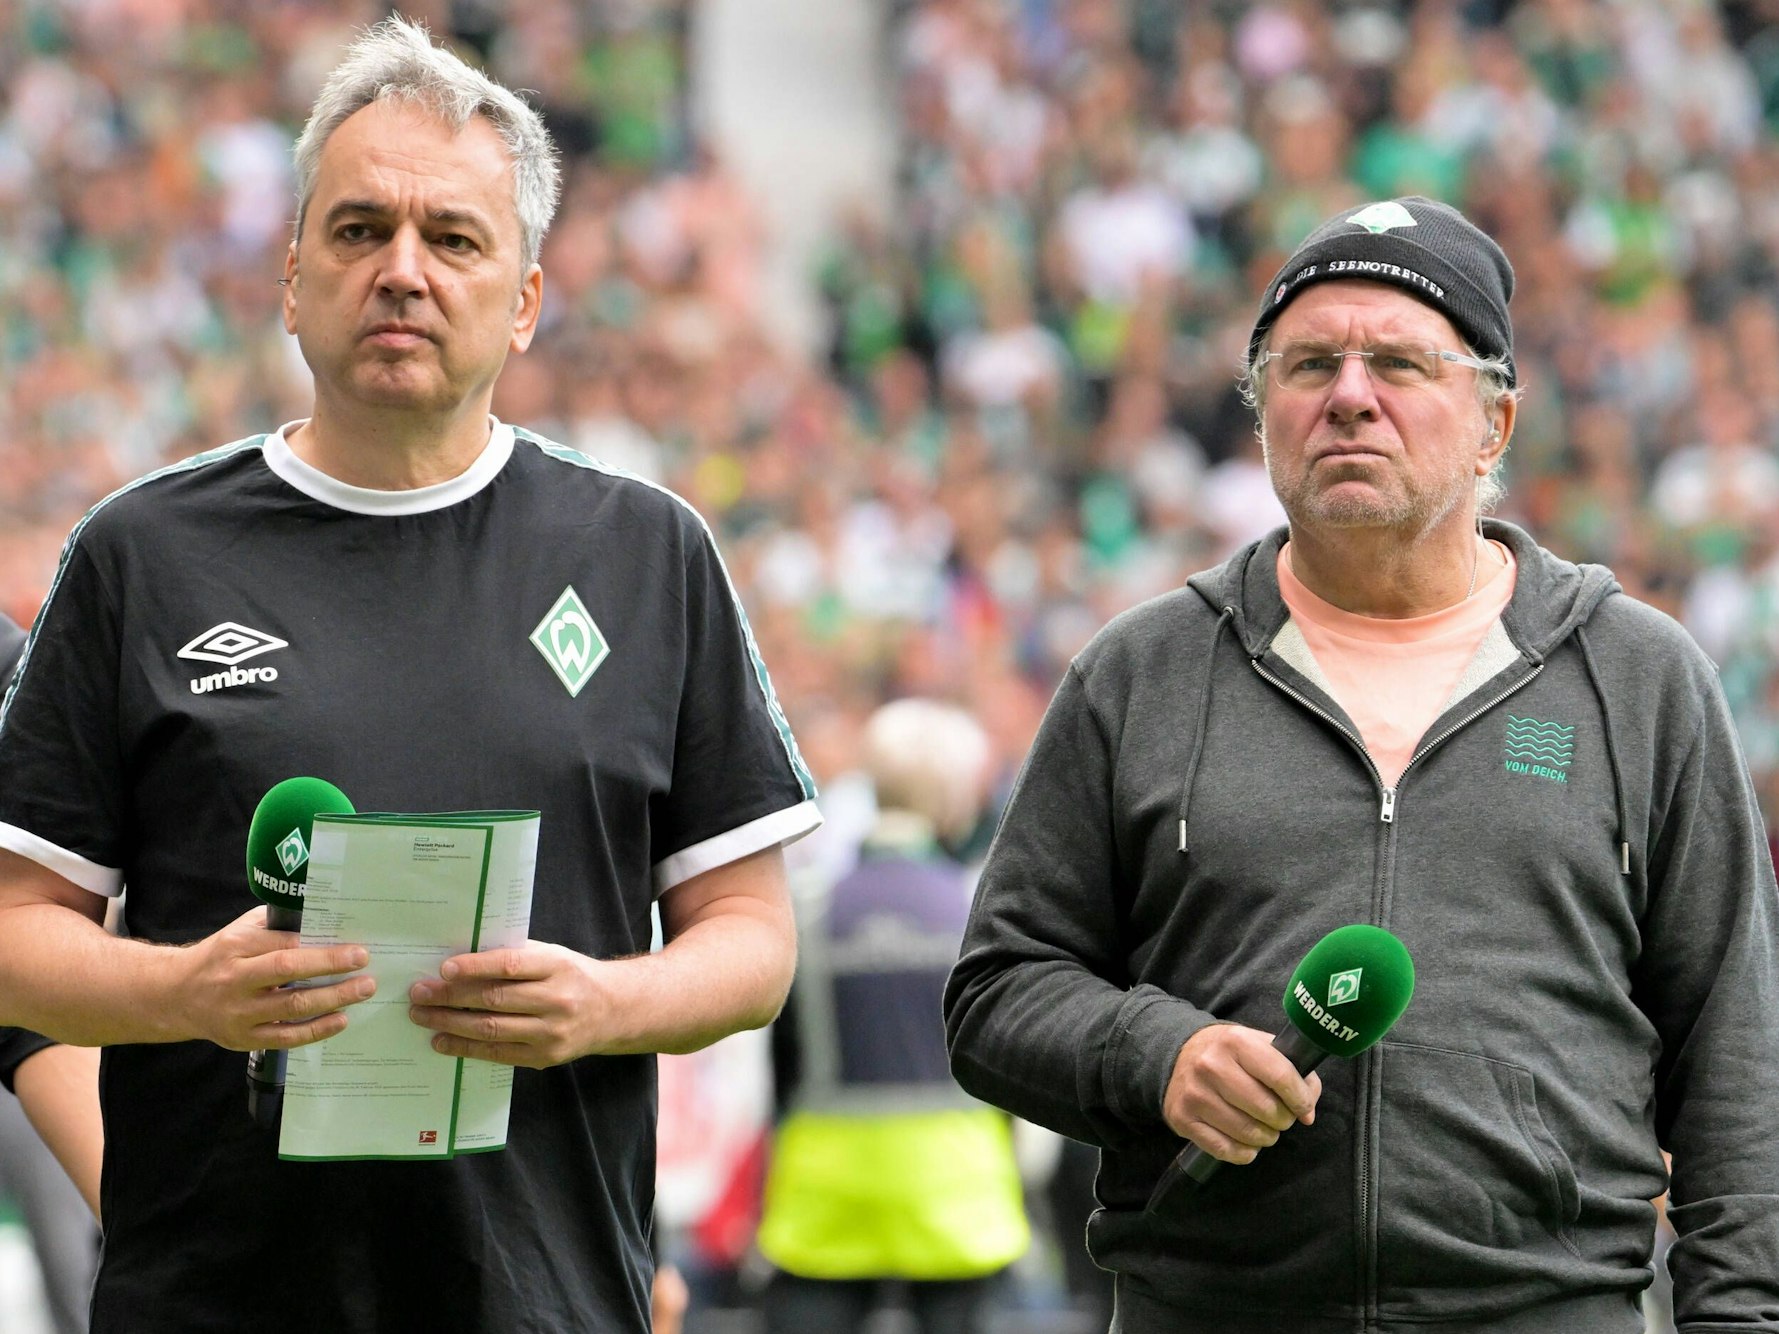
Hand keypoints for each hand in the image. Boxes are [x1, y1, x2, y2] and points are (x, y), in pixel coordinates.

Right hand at [174, 906, 374, 1050]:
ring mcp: (238, 1013)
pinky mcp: (243, 1039)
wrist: (175, 995)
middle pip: (288, 972)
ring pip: (291, 1007)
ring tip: (362, 991)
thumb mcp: (240, 931)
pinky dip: (316, 1030)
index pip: (284, 945)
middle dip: (331, 968)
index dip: (321, 948)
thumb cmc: (220, 956)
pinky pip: (285, 1037)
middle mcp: (235, 980)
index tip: (355, 948)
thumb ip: (276, 925)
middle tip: (365, 966)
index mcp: (236, 947)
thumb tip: (323, 919)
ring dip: (332, 999)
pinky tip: (340, 1020)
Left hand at [407, 942, 600, 1068]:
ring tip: (422, 1016)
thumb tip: (459, 962)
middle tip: (419, 993)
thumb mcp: (551, 956)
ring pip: (491, 1029)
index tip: (443, 969)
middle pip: (494, 999)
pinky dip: (465, 1048)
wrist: (612, 1010)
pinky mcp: (544, 1057)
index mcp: (558, 967)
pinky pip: (497, 1053)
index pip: (510, 966)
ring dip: (450, 1023)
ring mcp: (551, 1033)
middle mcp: (557, 1001)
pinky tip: (442, 1040)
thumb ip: (513, 957)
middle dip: (450, 997)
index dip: (475, 967)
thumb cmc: (571, 976)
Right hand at [1163, 1023, 1321, 1165]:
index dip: (1301, 1099)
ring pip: (1248, 1133)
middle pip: (1266, 1109)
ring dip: (1265, 1138)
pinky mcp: (1182, 1119)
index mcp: (1235, 1041)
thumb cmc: (1230, 1053)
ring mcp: (1195, 1094)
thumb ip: (1292, 1071)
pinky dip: (1244, 1152)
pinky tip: (1246, 1142)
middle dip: (1283, 1120)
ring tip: (1264, 1128)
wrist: (1180, 1053)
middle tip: (1281, 1117)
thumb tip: (1307, 1113)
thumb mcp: (1260, 1046)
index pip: (1280, 1076)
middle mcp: (1211, 1066)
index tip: (1305, 1109)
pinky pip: (1225, 1150)